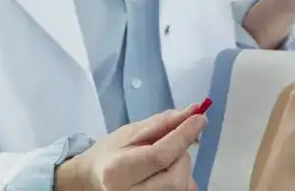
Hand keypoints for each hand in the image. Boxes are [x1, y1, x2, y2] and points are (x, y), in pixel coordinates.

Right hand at [54, 103, 207, 190]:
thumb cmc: (112, 154)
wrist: (94, 181)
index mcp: (117, 171)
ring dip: (182, 167)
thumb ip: (163, 122)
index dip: (183, 136)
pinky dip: (181, 179)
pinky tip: (165, 173)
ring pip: (181, 185)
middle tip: (171, 144)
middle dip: (181, 154)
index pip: (159, 156)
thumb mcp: (131, 132)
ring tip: (164, 160)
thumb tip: (194, 110)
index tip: (200, 118)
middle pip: (175, 175)